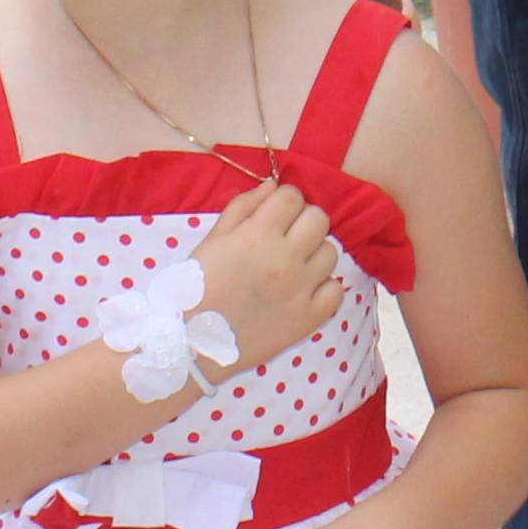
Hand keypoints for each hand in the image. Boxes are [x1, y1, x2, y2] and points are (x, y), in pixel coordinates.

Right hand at [190, 183, 347, 375]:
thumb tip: (273, 185)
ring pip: (331, 252)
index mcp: (257, 235)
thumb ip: (243, 207)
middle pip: (319, 219)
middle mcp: (285, 258)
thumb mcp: (212, 239)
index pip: (293, 196)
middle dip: (303, 222)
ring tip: (293, 267)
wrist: (191, 343)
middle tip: (286, 238)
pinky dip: (324, 288)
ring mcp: (301, 289)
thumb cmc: (195, 288)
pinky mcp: (309, 318)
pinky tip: (304, 290)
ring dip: (314, 254)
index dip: (284, 201)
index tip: (275, 215)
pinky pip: (336, 290)